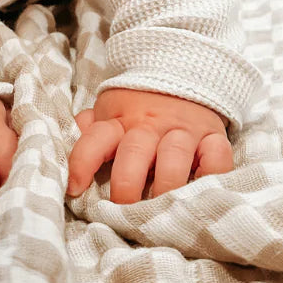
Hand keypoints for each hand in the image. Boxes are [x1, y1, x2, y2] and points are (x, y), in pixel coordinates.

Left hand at [66, 89, 231, 201]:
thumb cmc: (140, 102)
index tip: (74, 189)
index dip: (81, 163)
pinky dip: (211, 177)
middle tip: (123, 212)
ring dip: (165, 188)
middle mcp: (150, 125)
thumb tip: (66, 141)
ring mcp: (183, 131)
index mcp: (120, 120)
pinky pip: (216, 158)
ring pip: (173, 159)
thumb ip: (91, 129)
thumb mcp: (111, 109)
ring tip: (160, 213)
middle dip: (126, 187)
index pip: (95, 139)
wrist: (184, 69)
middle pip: (134, 154)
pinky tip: (201, 192)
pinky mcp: (213, 136)